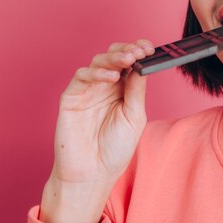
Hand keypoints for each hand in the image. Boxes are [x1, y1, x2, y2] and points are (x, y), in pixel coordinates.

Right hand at [39, 39, 154, 222]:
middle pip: (114, 57)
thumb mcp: (134, 117)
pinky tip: (111, 76)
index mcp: (123, 90)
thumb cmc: (115, 149)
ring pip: (98, 62)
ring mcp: (88, 90)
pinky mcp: (71, 97)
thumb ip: (136, 91)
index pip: (131, 63)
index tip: (150, 48)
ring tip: (127, 60)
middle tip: (139, 51)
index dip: (139, 52)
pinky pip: (82, 77)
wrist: (92, 174)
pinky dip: (96, 72)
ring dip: (114, 58)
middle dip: (127, 50)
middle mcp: (106, 87)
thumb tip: (142, 65)